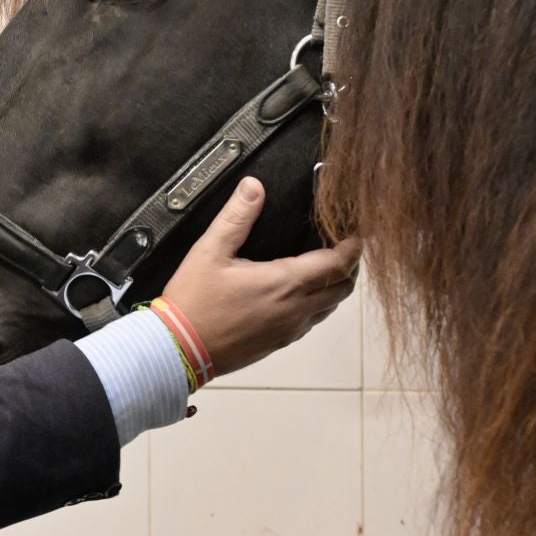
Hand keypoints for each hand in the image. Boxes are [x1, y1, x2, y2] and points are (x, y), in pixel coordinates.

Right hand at [158, 177, 360, 378]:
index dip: (352, 247)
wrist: (179, 350)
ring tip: (325, 267)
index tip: (356, 233)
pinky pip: (311, 322)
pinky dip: (318, 304)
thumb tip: (254, 186)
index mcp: (284, 284)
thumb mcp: (209, 251)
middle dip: (350, 266)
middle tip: (343, 247)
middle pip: (343, 288)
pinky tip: (300, 293)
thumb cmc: (194, 300)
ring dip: (335, 286)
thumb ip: (236, 217)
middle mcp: (295, 310)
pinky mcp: (279, 344)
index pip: (337, 264)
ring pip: (330, 307)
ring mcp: (289, 331)